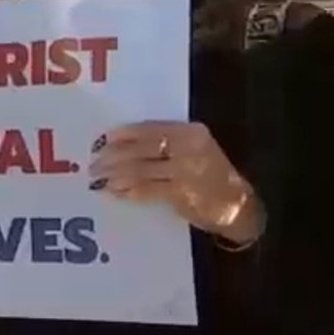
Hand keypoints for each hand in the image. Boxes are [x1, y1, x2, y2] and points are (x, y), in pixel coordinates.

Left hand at [90, 121, 263, 246]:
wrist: (239, 205)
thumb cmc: (212, 174)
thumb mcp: (196, 149)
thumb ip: (168, 142)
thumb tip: (125, 144)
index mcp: (191, 132)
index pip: (151, 129)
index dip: (125, 134)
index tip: (104, 139)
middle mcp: (188, 147)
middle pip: (142, 149)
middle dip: (114, 156)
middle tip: (95, 162)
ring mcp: (185, 171)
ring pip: (140, 170)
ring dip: (115, 175)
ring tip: (99, 178)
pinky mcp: (180, 193)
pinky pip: (146, 190)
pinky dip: (128, 191)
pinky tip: (115, 192)